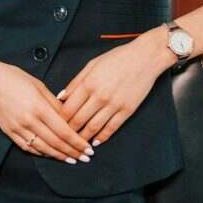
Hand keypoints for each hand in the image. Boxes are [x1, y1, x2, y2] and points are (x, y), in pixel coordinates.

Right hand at [0, 58, 91, 163]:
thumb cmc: (12, 77)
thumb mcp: (38, 84)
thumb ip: (54, 103)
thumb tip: (69, 116)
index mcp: (38, 107)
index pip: (64, 131)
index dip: (78, 142)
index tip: (88, 148)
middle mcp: (28, 121)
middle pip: (55, 142)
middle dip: (73, 152)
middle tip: (85, 158)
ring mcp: (17, 128)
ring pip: (43, 148)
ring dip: (59, 156)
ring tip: (72, 160)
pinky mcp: (9, 132)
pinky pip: (28, 147)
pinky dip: (41, 153)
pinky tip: (51, 154)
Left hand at [57, 33, 172, 145]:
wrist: (145, 58)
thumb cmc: (118, 58)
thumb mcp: (92, 64)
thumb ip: (75, 82)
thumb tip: (61, 97)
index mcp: (88, 83)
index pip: (68, 108)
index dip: (60, 120)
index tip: (56, 124)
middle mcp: (100, 96)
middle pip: (78, 120)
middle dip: (69, 131)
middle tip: (64, 137)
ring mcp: (114, 105)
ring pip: (93, 127)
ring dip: (84, 138)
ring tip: (77, 144)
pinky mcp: (127, 110)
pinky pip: (112, 128)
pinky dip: (102, 137)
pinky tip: (96, 141)